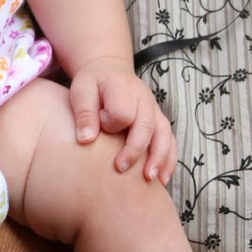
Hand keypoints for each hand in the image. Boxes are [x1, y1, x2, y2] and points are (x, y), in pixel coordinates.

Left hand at [68, 57, 177, 181]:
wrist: (109, 71)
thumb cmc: (93, 84)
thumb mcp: (81, 91)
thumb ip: (84, 113)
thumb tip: (86, 140)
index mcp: (123, 89)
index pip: (122, 112)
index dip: (111, 123)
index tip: (100, 124)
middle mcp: (144, 99)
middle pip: (147, 126)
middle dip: (136, 150)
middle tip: (120, 169)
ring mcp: (154, 110)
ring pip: (164, 135)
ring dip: (159, 158)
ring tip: (151, 180)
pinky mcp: (159, 120)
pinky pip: (170, 140)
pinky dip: (169, 160)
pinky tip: (162, 178)